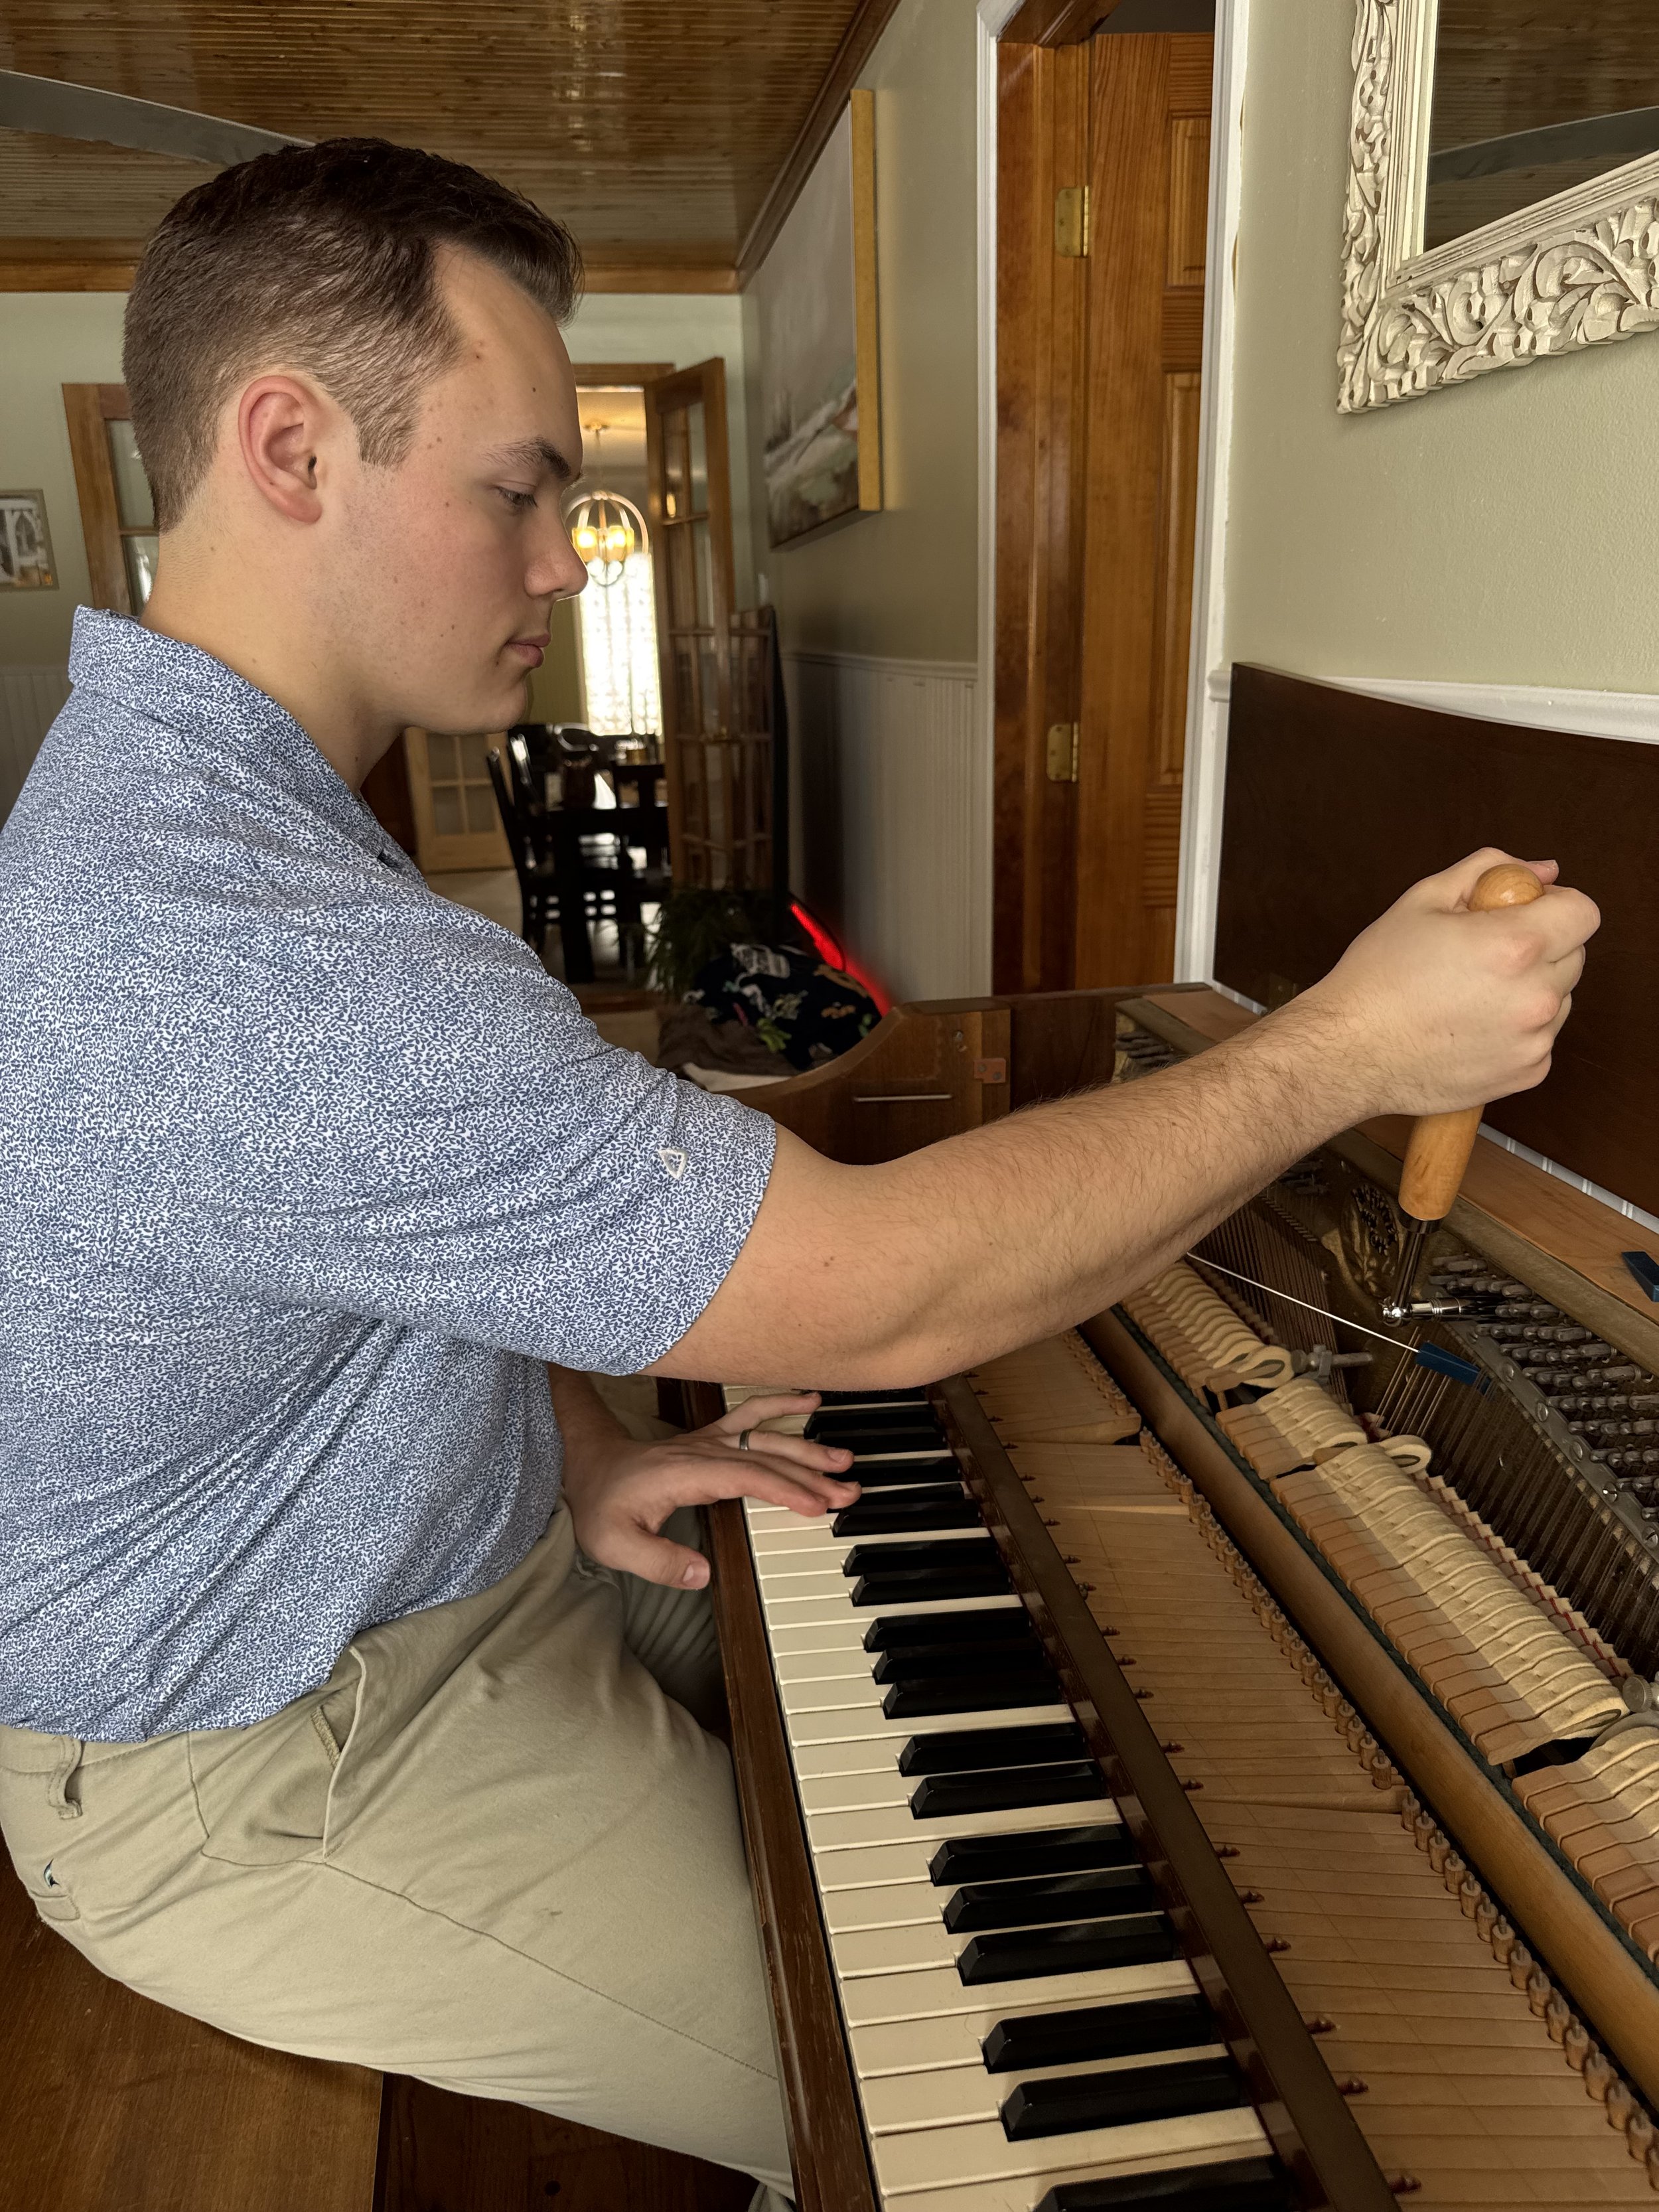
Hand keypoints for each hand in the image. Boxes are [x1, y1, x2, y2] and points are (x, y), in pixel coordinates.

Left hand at [560, 1393, 860, 1589]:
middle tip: (849, 1490)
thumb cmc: (602, 1507)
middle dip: (810, 1473)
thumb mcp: (614, 1545)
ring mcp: (709, 1441)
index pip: (746, 1476)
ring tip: (844, 1459)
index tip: (817, 1506)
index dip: (784, 1489)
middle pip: (766, 1457)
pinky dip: (781, 1404)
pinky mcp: (712, 1439)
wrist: (587, 1467)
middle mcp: (703, 1451)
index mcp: (686, 1473)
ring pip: (766, 1436)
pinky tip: (809, 1399)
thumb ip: (658, 1561)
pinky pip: (752, 1416)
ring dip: (806, 1445)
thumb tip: (702, 1574)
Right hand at [1289, 848, 1597, 1121]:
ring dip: (1530, 990)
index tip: (1524, 913)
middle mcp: (1535, 995)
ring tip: (1470, 997)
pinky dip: (1517, 1030)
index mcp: (1515, 944)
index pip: (1584, 911)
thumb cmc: (1378, 975)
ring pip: (1559, 998)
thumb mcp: (1424, 900)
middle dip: (1540, 947)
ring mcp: (1535, 1039)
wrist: (1348, 1051)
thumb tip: (1541, 871)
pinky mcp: (1527, 1073)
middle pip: (1574, 955)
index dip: (1556, 905)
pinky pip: (1541, 1038)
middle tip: (1482, 956)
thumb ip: (1489, 871)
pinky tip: (1469, 1028)